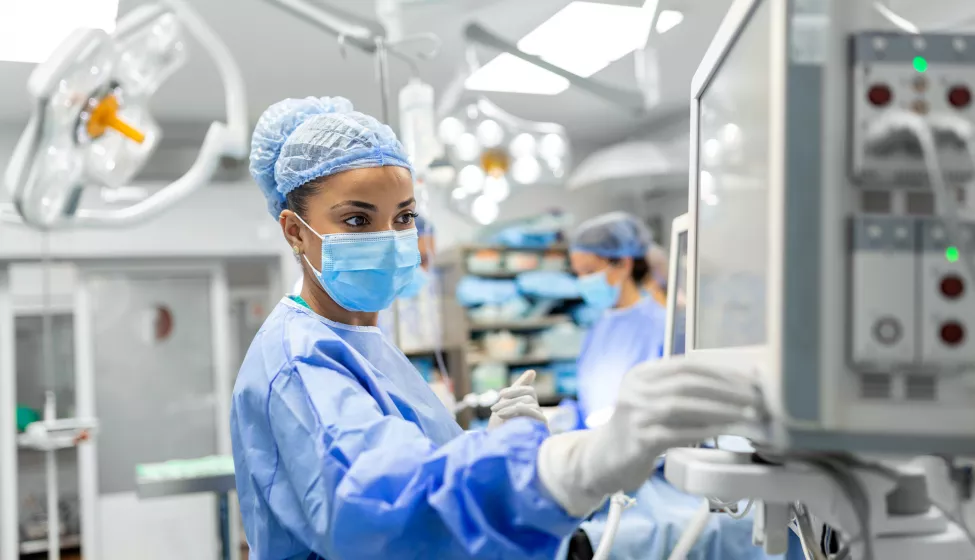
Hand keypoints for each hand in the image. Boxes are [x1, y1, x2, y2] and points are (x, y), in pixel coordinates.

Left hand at [488, 370, 547, 429]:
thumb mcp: (505, 406)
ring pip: (529, 402)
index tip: (501, 395)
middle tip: (494, 408)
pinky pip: (535, 411)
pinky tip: (504, 416)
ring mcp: (539, 421)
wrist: (495, 449)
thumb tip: (533, 371)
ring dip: (511, 405)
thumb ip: (516, 390)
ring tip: (498, 414)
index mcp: (528, 408)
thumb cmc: (499, 429)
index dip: (516, 389)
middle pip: (529, 395)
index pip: (529, 391)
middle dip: (511, 398)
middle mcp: (536, 414)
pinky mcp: (541, 428)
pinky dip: (518, 410)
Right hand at [537, 357, 761, 515]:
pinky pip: (678, 432)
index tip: (750, 381)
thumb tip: (735, 389)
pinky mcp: (638, 440)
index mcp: (642, 374)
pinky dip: (706, 430)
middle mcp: (635, 389)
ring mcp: (634, 414)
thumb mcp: (653, 402)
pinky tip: (725, 432)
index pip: (688, 365)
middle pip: (688, 382)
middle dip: (728, 390)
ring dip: (721, 409)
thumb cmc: (638, 431)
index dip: (723, 372)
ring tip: (747, 416)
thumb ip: (682, 393)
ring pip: (684, 404)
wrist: (601, 461)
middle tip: (756, 400)